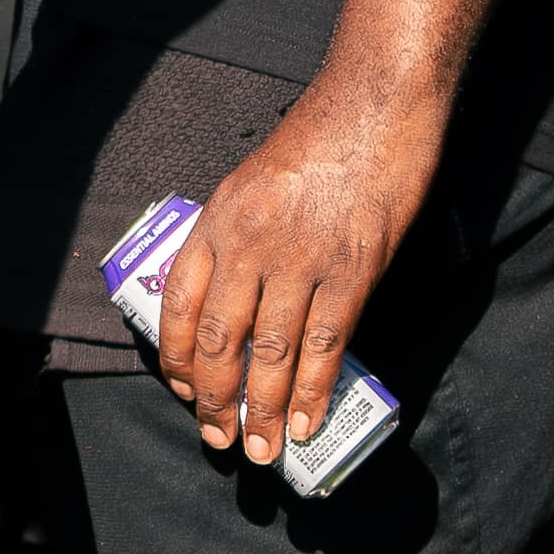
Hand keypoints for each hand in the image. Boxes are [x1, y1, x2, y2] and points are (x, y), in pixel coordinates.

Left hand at [160, 77, 439, 470]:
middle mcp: (250, 244)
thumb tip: (237, 300)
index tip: (184, 392)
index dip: (176, 360)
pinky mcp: (352, 271)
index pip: (176, 305)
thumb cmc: (320, 136)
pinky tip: (304, 424)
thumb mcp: (254, 180)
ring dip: (261, 412)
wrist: (377, 101)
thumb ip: (239, 236)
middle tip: (219, 439)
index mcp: (219, 219)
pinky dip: (311, 392)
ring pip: (269, 354)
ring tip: (261, 451)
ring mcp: (301, 259)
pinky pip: (324, 345)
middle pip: (218, 342)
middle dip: (215, 401)